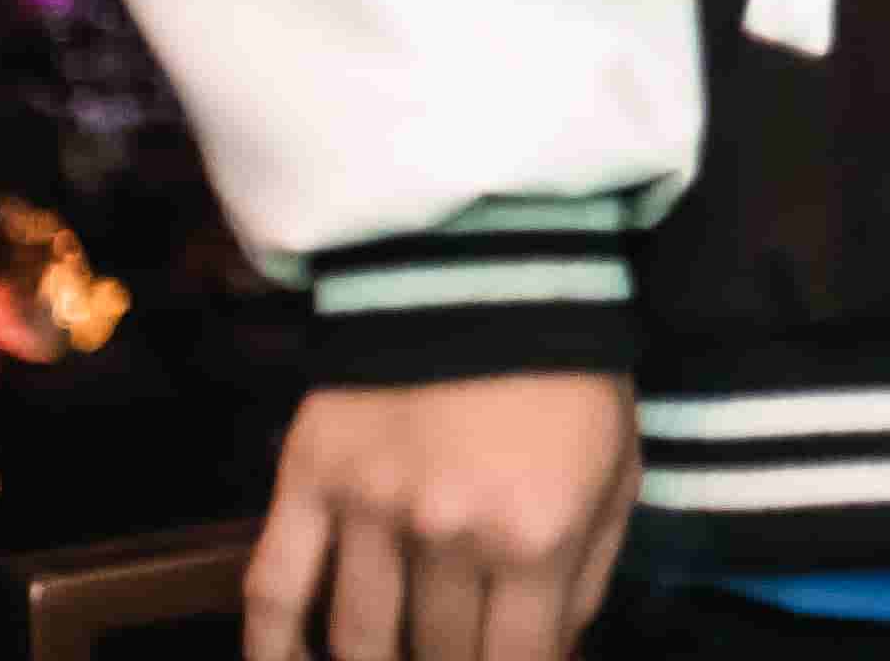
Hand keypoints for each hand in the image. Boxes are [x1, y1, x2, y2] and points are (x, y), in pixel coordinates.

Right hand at [246, 373, 633, 660]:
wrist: (490, 267)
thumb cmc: (569, 377)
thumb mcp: (617, 472)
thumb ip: (589, 577)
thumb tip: (553, 656)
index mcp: (535, 532)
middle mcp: (446, 534)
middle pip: (439, 656)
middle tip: (457, 650)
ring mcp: (368, 510)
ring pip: (360, 641)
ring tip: (397, 660)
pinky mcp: (306, 481)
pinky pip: (274, 588)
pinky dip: (273, 650)